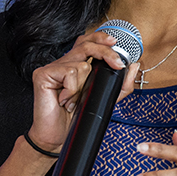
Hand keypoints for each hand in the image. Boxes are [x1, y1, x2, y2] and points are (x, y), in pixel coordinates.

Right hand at [28, 27, 139, 152]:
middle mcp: (63, 63)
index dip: (100, 38)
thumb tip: (133, 66)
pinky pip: (70, 73)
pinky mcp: (42, 74)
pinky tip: (65, 100)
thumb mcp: (104, 99)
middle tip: (118, 64)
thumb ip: (120, 84)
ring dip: (84, 86)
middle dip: (105, 52)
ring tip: (75, 100)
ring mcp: (51, 68)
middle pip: (85, 45)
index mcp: (74, 65)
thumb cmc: (75, 118)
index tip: (114, 42)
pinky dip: (73, 90)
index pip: (86, 42)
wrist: (55, 137)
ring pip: (81, 65)